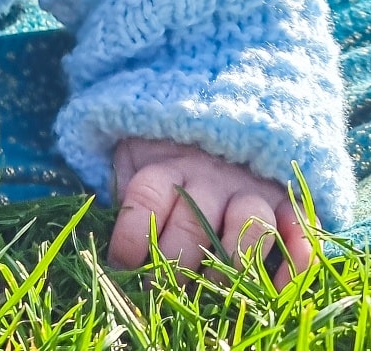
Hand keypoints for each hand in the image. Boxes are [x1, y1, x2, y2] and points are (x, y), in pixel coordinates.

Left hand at [109, 138, 311, 286]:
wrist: (213, 122)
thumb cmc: (164, 157)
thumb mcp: (133, 160)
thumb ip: (125, 194)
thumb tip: (114, 251)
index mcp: (166, 164)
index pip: (147, 196)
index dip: (133, 235)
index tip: (121, 265)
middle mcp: (210, 174)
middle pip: (194, 221)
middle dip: (176, 265)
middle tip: (164, 290)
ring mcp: (250, 186)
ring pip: (249, 223)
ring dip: (232, 264)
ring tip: (214, 291)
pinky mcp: (285, 200)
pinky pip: (298, 227)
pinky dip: (295, 257)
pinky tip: (277, 282)